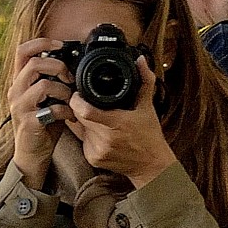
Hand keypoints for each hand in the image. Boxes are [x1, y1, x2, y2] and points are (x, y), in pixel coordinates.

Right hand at [6, 38, 72, 187]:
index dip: (41, 42)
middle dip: (58, 66)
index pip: (22, 51)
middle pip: (34, 63)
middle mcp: (15, 91)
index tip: (60, 45)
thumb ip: (54, 81)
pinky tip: (71, 117)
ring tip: (70, 101)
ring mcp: (20, 107)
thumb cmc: (42, 125)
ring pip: (43, 84)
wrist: (32, 155)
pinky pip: (51, 109)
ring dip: (63, 90)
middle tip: (69, 78)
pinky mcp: (29, 122)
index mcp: (19, 81)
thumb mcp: (47, 98)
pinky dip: (66, 111)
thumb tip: (74, 64)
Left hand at [62, 58, 176, 188]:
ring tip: (99, 118)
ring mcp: (97, 151)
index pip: (84, 111)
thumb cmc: (150, 137)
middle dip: (81, 108)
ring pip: (78, 128)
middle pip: (79, 117)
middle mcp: (104, 139)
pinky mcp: (92, 159)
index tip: (79, 93)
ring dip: (84, 121)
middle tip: (89, 102)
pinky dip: (87, 133)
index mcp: (116, 124)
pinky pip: (82, 140)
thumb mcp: (148, 107)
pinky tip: (100, 132)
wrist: (150, 167)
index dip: (76, 100)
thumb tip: (140, 60)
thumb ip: (145, 81)